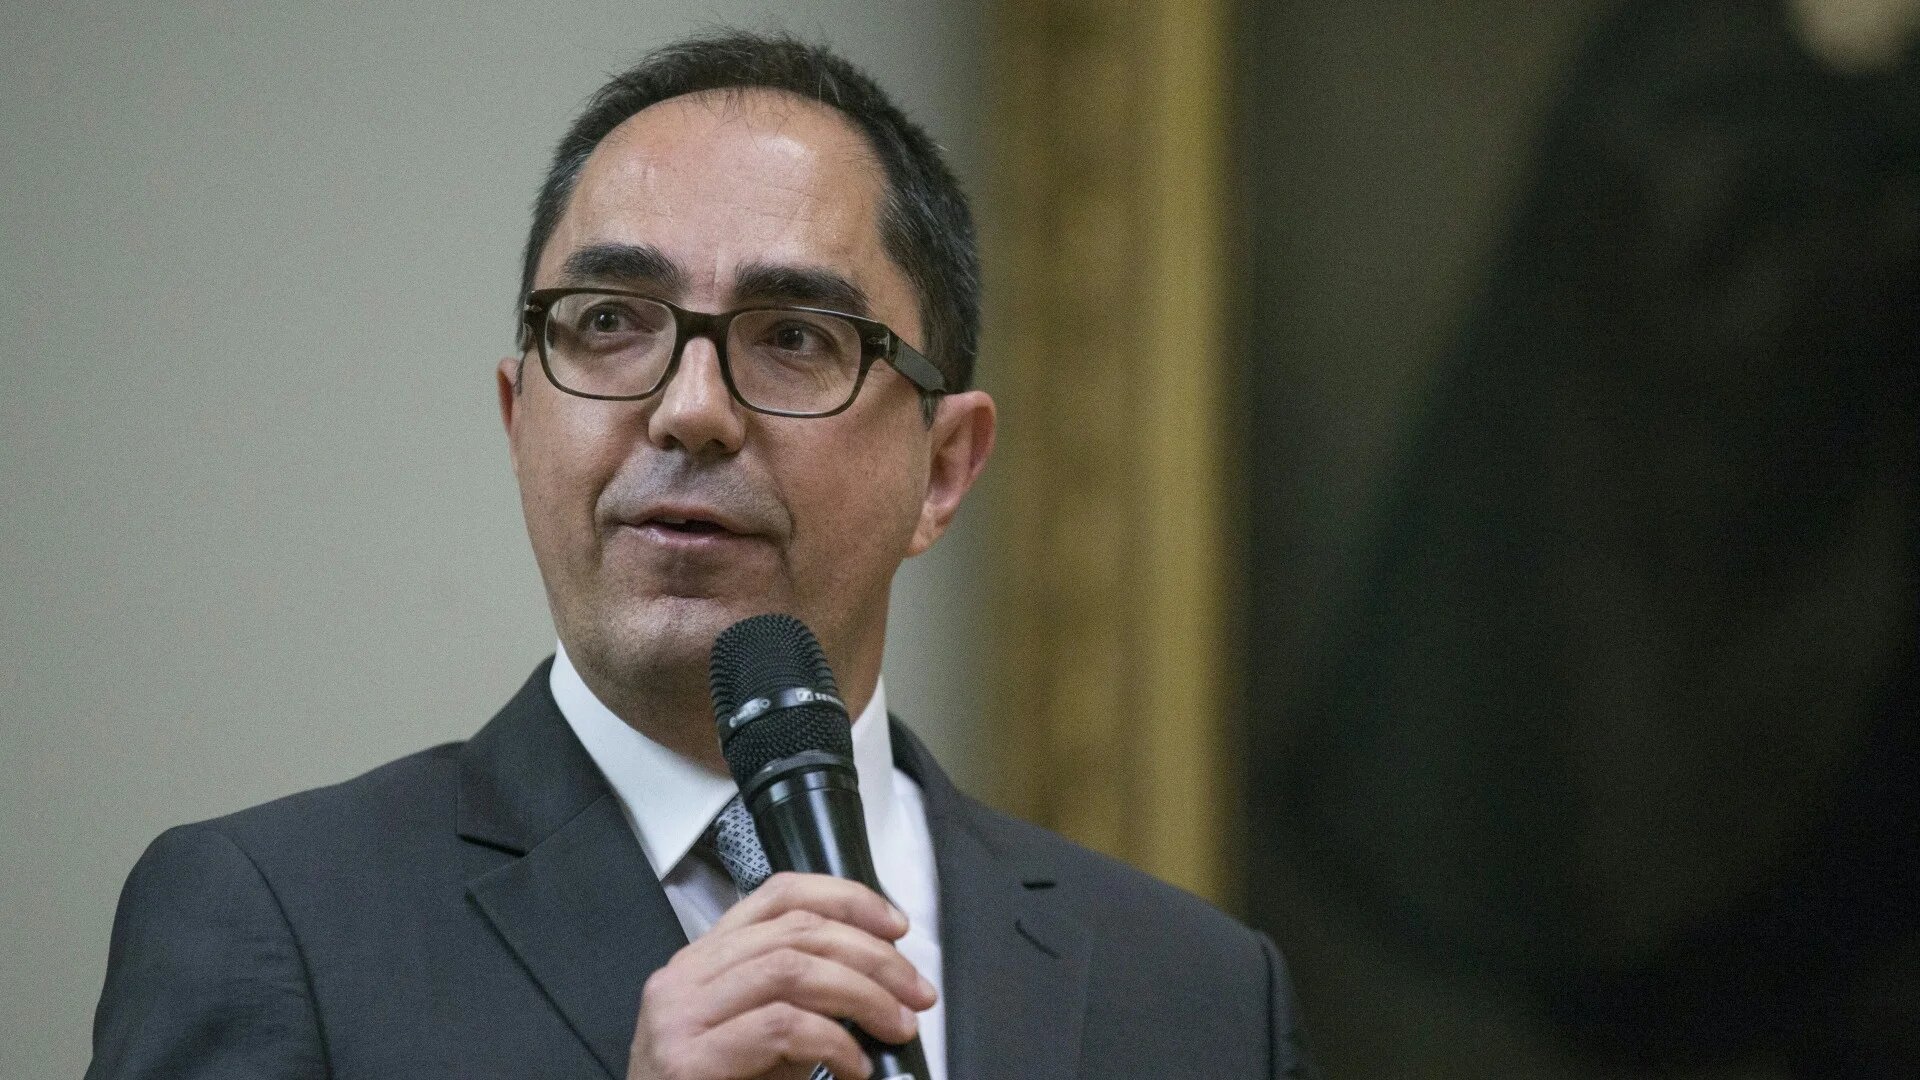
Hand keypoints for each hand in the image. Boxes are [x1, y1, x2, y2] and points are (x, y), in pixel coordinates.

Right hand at [626, 872, 938, 1079]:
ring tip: (897, 1026)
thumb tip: (882, 982)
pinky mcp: (687, 1061)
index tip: (897, 927)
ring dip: (862, 994)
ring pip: (792, 968)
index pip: (778, 895)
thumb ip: (802, 999)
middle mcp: (684, 976)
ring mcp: (679, 1016)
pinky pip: (780, 1027)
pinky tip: (855, 1066)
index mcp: (702, 959)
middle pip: (796, 930)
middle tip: (917, 993)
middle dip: (873, 957)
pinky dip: (833, 1042)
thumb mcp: (762, 1037)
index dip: (846, 898)